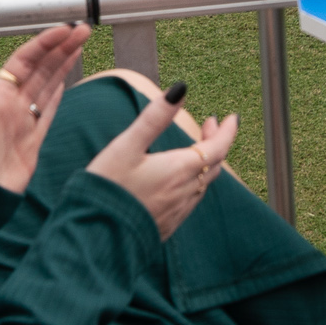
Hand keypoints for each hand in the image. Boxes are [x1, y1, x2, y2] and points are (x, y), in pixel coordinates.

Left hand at [0, 25, 86, 194]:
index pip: (24, 61)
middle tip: (83, 31)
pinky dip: (58, 95)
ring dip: (64, 65)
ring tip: (81, 45)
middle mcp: (10, 106)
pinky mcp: (32, 142)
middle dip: (62, 48)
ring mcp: (22, 122)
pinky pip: (48, 112)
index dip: (45, 44)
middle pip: (41, 69)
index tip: (64, 30)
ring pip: (48, 86)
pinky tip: (65, 81)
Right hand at [89, 87, 237, 238]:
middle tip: (210, 125)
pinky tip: (181, 182)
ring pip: (203, 185)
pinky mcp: (167, 226)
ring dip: (206, 164)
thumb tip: (180, 89)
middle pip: (214, 165)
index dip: (227, 131)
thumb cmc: (108, 188)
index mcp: (179, 170)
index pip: (217, 148)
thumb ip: (155, 117)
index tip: (231, 118)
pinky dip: (195, 184)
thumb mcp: (127, 145)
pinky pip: (191, 202)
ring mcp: (177, 212)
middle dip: (216, 143)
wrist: (94, 236)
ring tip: (197, 150)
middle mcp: (184, 192)